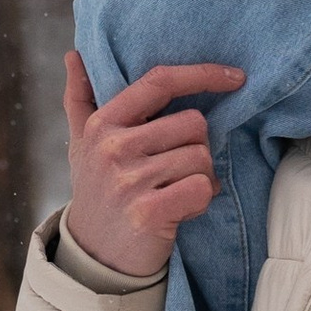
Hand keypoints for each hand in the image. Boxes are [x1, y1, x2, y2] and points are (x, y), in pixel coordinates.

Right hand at [62, 51, 245, 279]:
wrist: (92, 256)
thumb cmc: (97, 192)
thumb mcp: (82, 144)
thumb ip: (81, 98)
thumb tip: (74, 54)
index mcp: (103, 123)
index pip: (160, 82)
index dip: (202, 74)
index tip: (236, 76)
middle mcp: (113, 147)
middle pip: (194, 123)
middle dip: (197, 148)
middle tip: (177, 170)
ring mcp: (129, 180)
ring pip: (202, 157)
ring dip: (201, 177)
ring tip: (175, 191)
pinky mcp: (148, 211)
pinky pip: (203, 188)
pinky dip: (201, 200)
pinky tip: (181, 209)